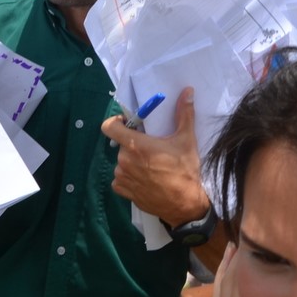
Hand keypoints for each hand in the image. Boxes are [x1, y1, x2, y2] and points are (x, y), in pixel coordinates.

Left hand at [102, 88, 208, 225]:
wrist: (185, 205)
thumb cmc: (185, 171)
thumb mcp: (187, 140)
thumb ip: (184, 114)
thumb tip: (188, 91)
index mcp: (136, 145)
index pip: (109, 127)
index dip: (116, 123)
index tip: (128, 124)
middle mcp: (124, 160)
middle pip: (122, 145)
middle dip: (134, 145)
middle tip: (151, 149)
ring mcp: (122, 176)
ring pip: (122, 162)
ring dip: (132, 162)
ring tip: (151, 167)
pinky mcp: (123, 191)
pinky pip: (120, 179)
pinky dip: (130, 177)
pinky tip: (145, 180)